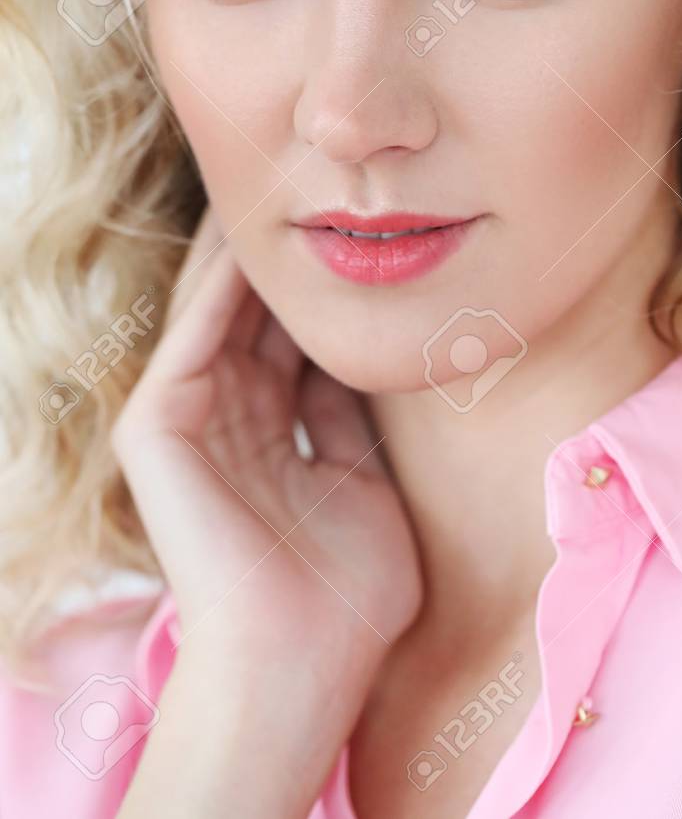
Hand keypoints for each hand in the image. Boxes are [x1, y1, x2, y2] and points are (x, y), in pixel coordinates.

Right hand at [110, 204, 422, 677]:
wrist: (307, 661)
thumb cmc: (347, 591)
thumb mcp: (362, 478)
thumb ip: (349, 415)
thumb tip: (361, 351)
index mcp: (267, 432)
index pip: (286, 336)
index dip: (315, 284)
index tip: (347, 227)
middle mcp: (222, 418)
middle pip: (250, 314)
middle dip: (279, 254)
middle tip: (307, 184)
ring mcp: (185, 422)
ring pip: (217, 314)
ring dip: (244, 253)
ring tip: (271, 184)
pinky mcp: (156, 428)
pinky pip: (193, 340)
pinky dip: (218, 290)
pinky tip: (247, 241)